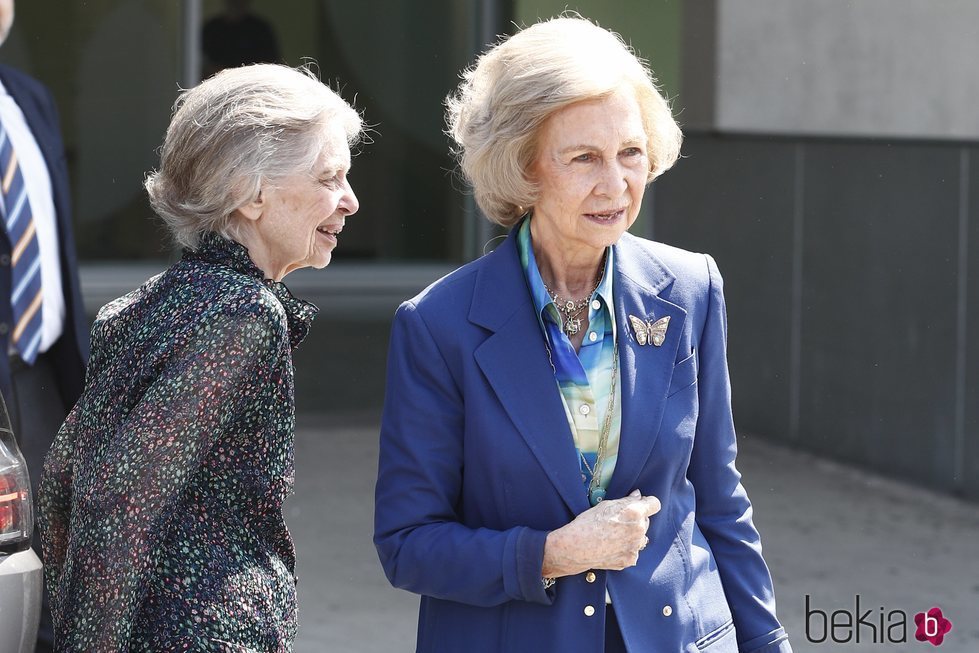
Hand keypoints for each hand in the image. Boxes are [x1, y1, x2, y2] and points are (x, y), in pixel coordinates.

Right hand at [541, 490, 660, 577]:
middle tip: (618, 522)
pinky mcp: (630, 559)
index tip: (642, 504)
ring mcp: (636, 547)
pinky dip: (626, 549)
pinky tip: (612, 547)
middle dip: (637, 520)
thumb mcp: (606, 505)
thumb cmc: (587, 523)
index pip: (654, 504)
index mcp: (634, 513)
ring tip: (614, 536)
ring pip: (640, 537)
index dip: (648, 503)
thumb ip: (626, 501)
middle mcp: (639, 530)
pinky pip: (633, 551)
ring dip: (633, 535)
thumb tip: (638, 497)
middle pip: (646, 521)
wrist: (576, 548)